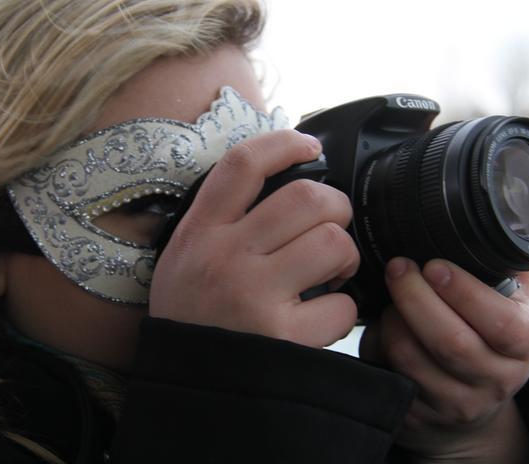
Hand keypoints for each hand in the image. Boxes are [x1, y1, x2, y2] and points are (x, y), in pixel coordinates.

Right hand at [149, 129, 358, 347]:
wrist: (185, 386)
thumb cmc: (191, 317)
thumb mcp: (183, 259)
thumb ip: (219, 222)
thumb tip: (276, 184)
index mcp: (200, 232)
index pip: (243, 165)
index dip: (283, 143)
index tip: (310, 145)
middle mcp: (225, 257)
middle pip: (305, 197)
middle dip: (336, 206)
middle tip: (333, 226)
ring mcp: (253, 295)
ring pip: (331, 243)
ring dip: (344, 255)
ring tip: (332, 272)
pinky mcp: (281, 336)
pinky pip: (340, 306)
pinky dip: (342, 311)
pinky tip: (323, 317)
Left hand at [360, 258, 528, 462]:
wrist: (474, 403)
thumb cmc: (486, 335)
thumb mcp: (509, 304)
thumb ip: (503, 266)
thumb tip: (490, 219)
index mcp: (524, 343)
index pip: (502, 323)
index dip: (464, 291)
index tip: (434, 265)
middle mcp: (495, 378)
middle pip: (449, 341)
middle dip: (414, 296)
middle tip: (398, 267)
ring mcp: (456, 402)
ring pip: (410, 357)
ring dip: (391, 319)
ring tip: (390, 299)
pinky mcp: (419, 415)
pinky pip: (386, 373)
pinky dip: (376, 344)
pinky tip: (380, 327)